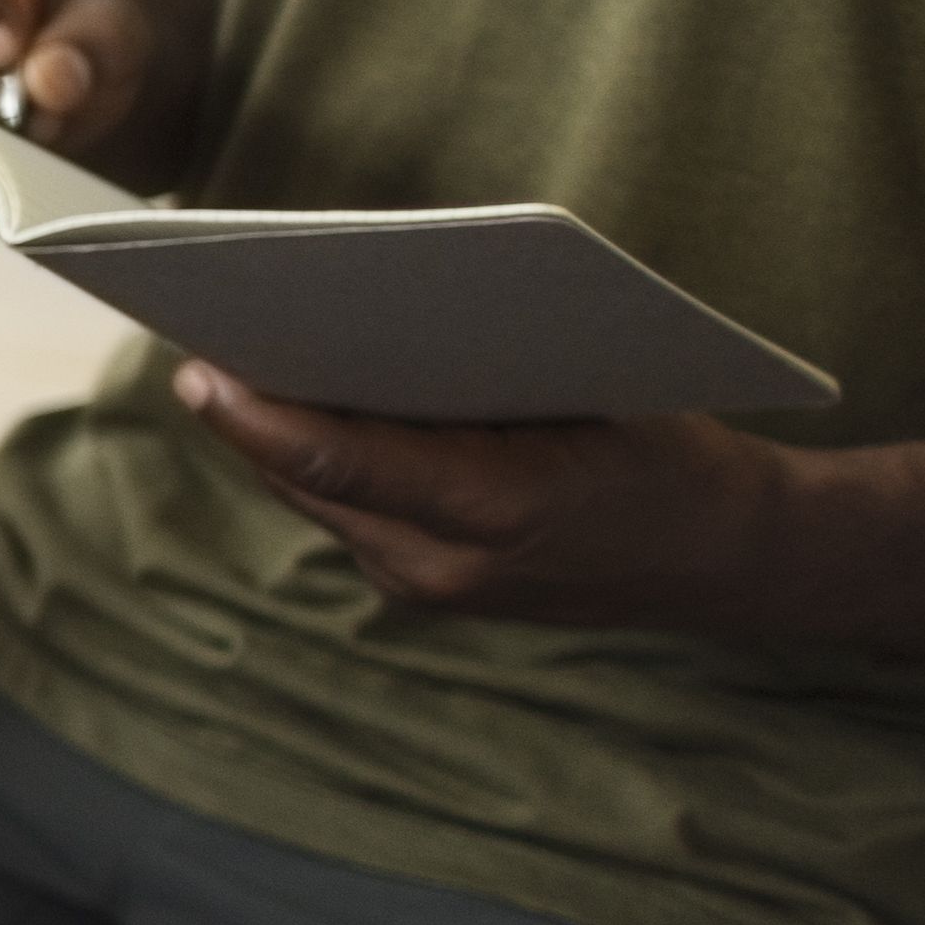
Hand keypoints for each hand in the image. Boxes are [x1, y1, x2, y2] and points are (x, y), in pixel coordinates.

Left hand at [170, 365, 779, 624]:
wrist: (726, 558)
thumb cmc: (667, 455)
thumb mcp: (586, 397)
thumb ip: (476, 383)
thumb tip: (365, 332)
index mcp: (493, 510)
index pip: (339, 462)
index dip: (257, 416)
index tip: (198, 369)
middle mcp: (444, 566)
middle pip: (309, 483)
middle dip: (250, 417)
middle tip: (199, 341)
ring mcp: (432, 588)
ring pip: (319, 504)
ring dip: (275, 442)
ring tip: (229, 365)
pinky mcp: (430, 592)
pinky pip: (350, 519)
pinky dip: (320, 467)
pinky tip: (296, 410)